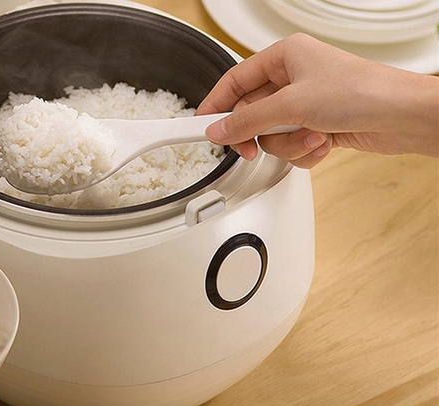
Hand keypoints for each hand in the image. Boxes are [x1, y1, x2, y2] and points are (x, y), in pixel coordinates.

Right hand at [198, 33, 438, 167]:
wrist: (402, 116)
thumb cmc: (360, 92)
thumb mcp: (291, 105)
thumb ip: (246, 121)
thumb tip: (216, 130)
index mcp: (284, 57)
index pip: (235, 81)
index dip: (216, 104)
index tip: (200, 124)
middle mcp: (293, 79)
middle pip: (252, 114)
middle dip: (259, 134)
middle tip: (250, 148)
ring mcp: (305, 105)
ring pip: (271, 136)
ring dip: (289, 144)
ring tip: (312, 136)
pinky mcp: (316, 126)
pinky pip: (291, 147)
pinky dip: (305, 151)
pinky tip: (324, 142)